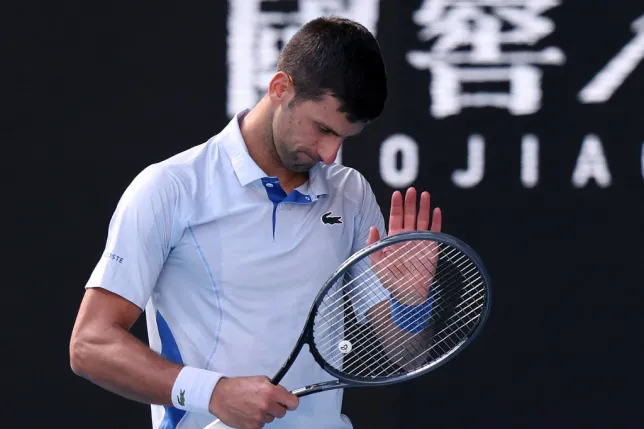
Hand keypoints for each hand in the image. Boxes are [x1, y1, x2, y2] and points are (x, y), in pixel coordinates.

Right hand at [209, 376, 298, 428]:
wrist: (220, 396)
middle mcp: (267, 405)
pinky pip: (262, 424)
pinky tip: (249, 412)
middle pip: (282, 412)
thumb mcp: (259, 379)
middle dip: (277, 407)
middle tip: (267, 401)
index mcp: (270, 392)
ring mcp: (260, 417)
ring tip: (254, 405)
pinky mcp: (253, 426)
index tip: (289, 401)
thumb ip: (273, 387)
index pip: (293, 402)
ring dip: (266, 413)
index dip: (291, 401)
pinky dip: (257, 419)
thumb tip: (283, 393)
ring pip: (271, 418)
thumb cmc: (237, 386)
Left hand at [367, 187, 441, 304]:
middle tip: (411, 190)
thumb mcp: (376, 263)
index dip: (396, 206)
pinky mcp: (432, 247)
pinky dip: (436, 221)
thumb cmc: (390, 279)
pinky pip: (435, 232)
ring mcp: (420, 240)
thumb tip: (372, 228)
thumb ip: (373, 246)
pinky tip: (436, 210)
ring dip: (424, 207)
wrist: (407, 293)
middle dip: (410, 202)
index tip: (397, 194)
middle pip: (409, 215)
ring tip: (425, 194)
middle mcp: (407, 236)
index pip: (395, 217)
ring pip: (422, 220)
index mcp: (394, 238)